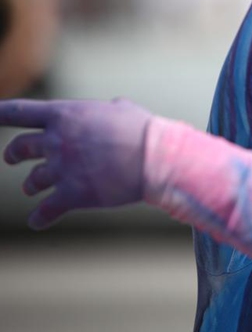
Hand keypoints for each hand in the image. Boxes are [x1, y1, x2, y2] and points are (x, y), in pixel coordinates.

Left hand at [0, 98, 152, 229]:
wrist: (156, 159)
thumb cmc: (145, 131)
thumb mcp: (123, 109)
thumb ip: (108, 110)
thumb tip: (112, 109)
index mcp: (65, 115)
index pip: (19, 112)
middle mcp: (56, 141)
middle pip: (20, 148)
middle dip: (13, 154)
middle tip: (11, 158)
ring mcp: (62, 169)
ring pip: (33, 180)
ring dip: (31, 184)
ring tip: (30, 188)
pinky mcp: (72, 195)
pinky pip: (46, 211)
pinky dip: (40, 218)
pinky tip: (36, 222)